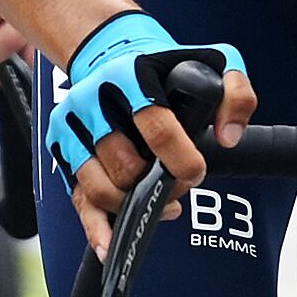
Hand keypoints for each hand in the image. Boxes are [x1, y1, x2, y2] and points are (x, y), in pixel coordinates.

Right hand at [51, 11, 248, 253]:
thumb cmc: (161, 65)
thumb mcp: (211, 62)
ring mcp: (73, 127)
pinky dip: (94, 228)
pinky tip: (109, 246)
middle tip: (178, 183)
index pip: (156, 126)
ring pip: (98, 186)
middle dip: (156, 186)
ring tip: (157, 202)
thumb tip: (229, 138)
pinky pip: (78, 198)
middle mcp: (93, 100)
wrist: (108, 51)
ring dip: (131, 205)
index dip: (180, 158)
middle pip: (124, 165)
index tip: (196, 172)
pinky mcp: (62, 149)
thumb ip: (234, 94)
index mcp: (130, 75)